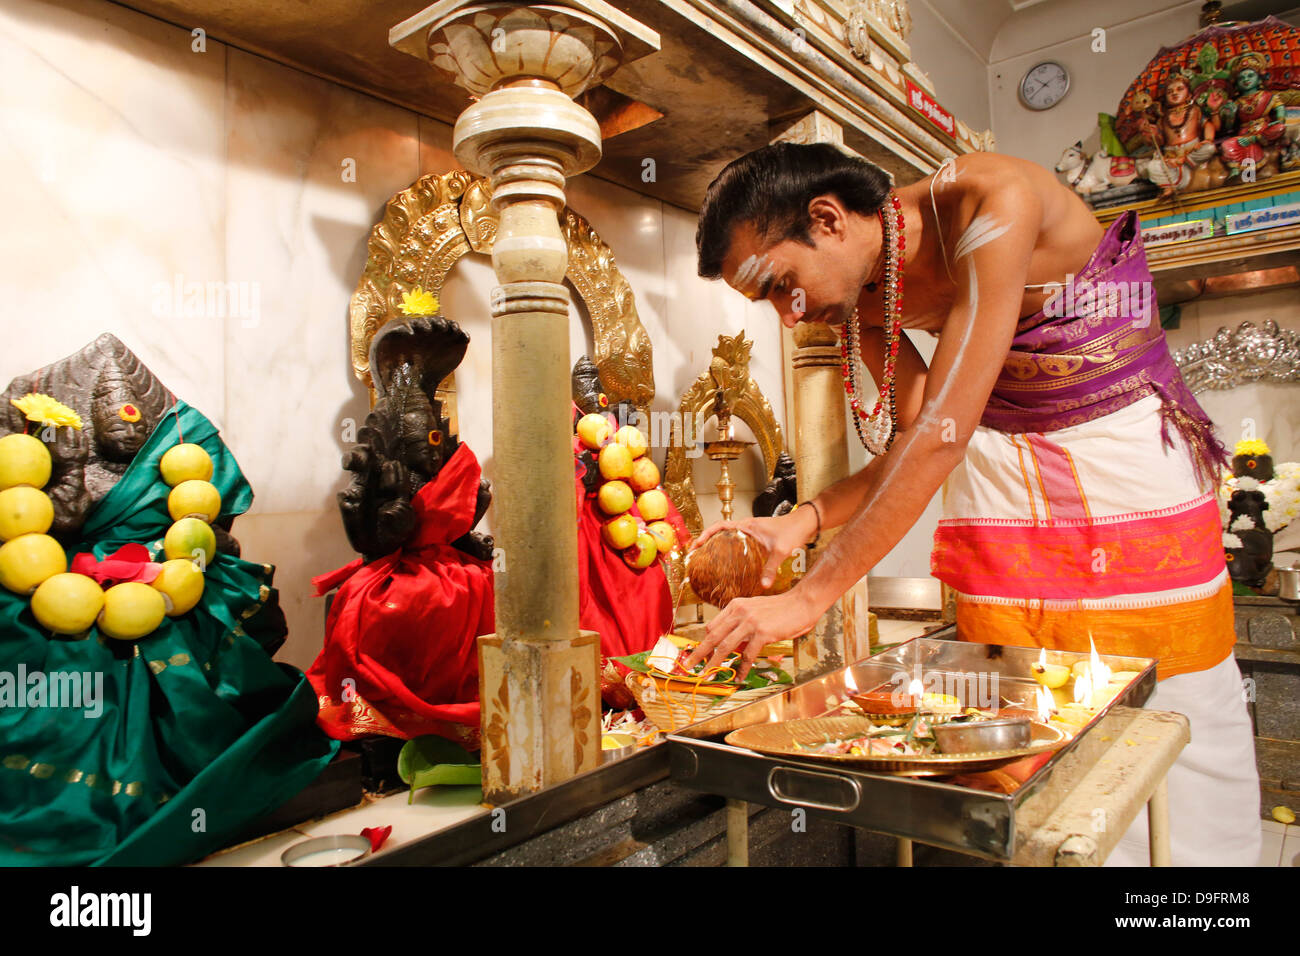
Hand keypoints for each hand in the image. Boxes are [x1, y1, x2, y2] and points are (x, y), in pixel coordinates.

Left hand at [682, 590, 818, 680]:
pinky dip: (741, 668)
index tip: (697, 654)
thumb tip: (730, 645)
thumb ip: (740, 625)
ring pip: (725, 646)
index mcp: (735, 606)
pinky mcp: (762, 633)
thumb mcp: (754, 611)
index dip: (704, 643)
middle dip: (698, 653)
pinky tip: (739, 676)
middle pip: (712, 636)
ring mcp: (750, 622)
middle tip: (688, 666)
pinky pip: (747, 654)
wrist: (801, 604)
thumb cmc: (780, 610)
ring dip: (714, 663)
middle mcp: (739, 612)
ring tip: (707, 675)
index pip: (712, 626)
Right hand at [691, 507, 816, 589]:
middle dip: (707, 542)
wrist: (806, 524)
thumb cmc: (793, 530)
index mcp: (747, 526)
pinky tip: (731, 565)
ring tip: (709, 561)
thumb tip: (763, 585)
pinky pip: (738, 544)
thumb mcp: (780, 550)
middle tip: (697, 556)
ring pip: (728, 538)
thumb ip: (771, 568)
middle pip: (720, 533)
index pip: (719, 526)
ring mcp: (751, 533)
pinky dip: (730, 551)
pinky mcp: (757, 539)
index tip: (696, 545)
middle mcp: (747, 527)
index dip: (705, 535)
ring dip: (717, 546)